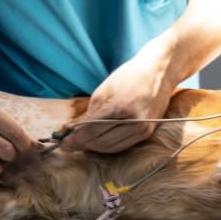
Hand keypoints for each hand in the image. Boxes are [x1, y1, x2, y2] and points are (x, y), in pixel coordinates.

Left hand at [61, 43, 175, 153]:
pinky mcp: (148, 133)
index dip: (73, 139)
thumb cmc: (130, 77)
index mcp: (119, 109)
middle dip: (81, 144)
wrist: (160, 72)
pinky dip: (108, 146)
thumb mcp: (104, 91)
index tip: (60, 142)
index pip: (90, 131)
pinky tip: (97, 141)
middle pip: (99, 143)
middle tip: (67, 144)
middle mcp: (133, 122)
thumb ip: (88, 114)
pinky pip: (123, 146)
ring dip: (93, 147)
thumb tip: (69, 130)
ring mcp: (142, 129)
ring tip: (81, 142)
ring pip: (111, 148)